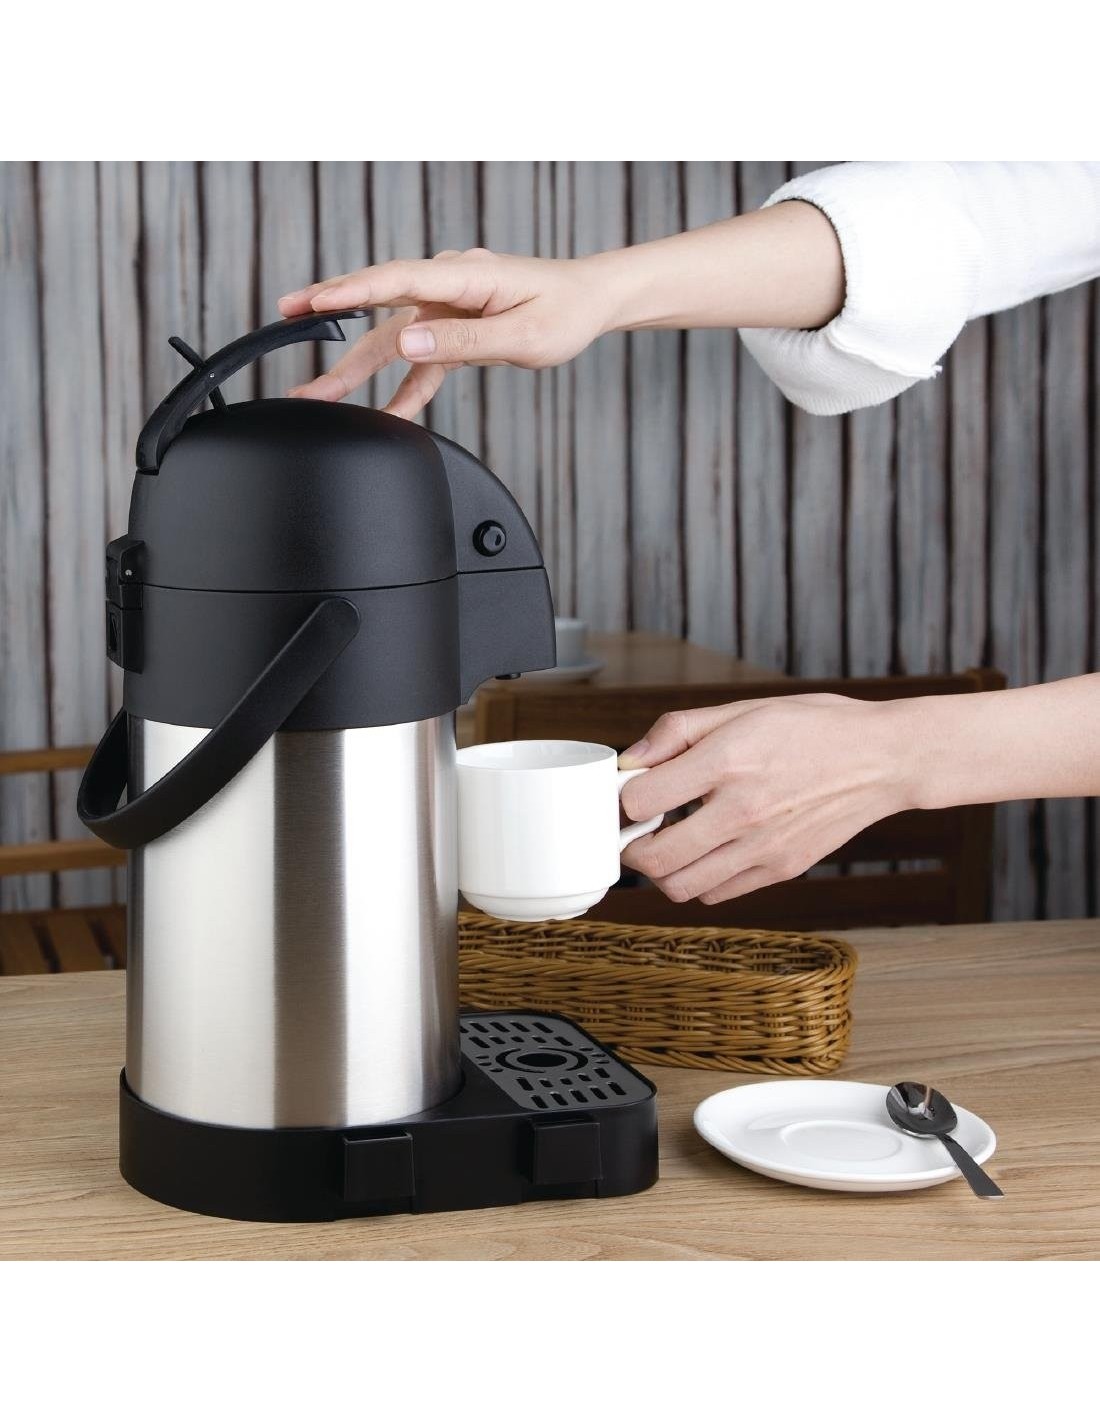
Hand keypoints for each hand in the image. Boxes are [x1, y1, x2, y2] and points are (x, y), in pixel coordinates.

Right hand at [277, 248, 612, 417]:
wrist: (591, 301)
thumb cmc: (565, 313)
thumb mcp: (521, 336)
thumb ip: (464, 341)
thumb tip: (409, 342)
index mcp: (463, 275)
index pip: (395, 280)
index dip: (350, 291)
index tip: (312, 302)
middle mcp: (448, 284)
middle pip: (379, 303)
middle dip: (329, 314)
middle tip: (283, 318)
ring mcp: (448, 305)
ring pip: (391, 335)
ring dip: (356, 365)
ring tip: (317, 391)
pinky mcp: (454, 327)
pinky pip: (419, 359)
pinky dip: (402, 386)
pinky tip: (383, 413)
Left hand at [618, 695, 911, 904]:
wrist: (882, 759)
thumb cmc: (811, 727)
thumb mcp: (741, 709)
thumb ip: (678, 731)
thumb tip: (630, 760)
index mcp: (727, 761)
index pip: (641, 801)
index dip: (624, 799)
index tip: (630, 793)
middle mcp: (743, 810)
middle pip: (654, 859)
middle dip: (630, 847)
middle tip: (635, 831)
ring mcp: (763, 848)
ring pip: (680, 888)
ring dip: (661, 871)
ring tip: (667, 845)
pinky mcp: (781, 870)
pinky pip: (716, 894)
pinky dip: (698, 881)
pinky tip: (705, 853)